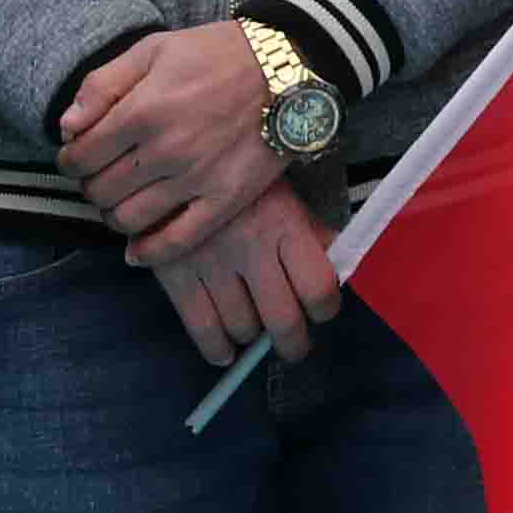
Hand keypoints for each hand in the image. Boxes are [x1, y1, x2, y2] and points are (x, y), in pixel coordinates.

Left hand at [61, 25, 287, 261]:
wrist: (287, 66)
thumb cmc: (216, 54)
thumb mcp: (153, 50)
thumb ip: (102, 85)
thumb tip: (66, 127)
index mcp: (142, 110)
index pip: (80, 157)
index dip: (70, 160)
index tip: (78, 156)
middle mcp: (164, 150)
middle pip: (100, 191)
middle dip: (91, 185)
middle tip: (102, 175)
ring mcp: (196, 179)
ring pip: (128, 220)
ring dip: (113, 215)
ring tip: (122, 199)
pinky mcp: (225, 200)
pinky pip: (176, 242)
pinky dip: (148, 252)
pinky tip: (136, 249)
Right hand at [144, 177, 342, 371]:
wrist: (173, 162)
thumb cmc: (237, 178)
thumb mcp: (282, 194)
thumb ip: (310, 232)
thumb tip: (338, 269)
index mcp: (284, 223)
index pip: (318, 287)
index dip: (325, 309)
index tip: (322, 312)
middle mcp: (251, 247)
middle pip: (283, 320)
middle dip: (293, 342)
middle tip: (294, 345)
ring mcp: (212, 263)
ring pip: (243, 327)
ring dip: (253, 337)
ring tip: (254, 329)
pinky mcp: (176, 273)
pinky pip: (202, 328)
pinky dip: (217, 349)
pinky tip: (225, 350)